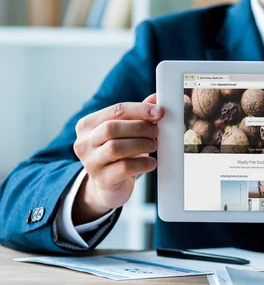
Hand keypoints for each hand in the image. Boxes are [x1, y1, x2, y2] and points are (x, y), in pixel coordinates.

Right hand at [72, 94, 163, 224]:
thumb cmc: (118, 155)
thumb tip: (155, 98)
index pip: (115, 110)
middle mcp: (84, 142)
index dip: (140, 109)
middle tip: (156, 132)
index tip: (159, 112)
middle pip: (112, 127)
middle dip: (140, 127)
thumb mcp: (125, 132)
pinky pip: (124, 167)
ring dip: (141, 144)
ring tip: (154, 145)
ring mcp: (90, 162)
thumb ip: (138, 115)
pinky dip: (142, 163)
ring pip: (115, 147)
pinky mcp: (102, 179)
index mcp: (88, 125)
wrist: (109, 186)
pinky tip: (152, 162)